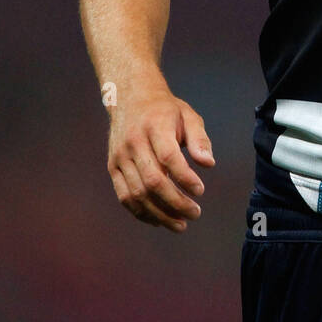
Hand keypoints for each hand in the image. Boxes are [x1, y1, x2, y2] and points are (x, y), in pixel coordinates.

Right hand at [106, 84, 214, 231]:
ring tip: (181, 224)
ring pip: (137, 193)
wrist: (129, 98)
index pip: (168, 157)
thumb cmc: (165, 109)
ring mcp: (120, 157)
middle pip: (153, 180)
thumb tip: (208, 164)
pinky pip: (124, 196)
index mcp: (154, 126)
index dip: (184, 178)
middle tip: (195, 213)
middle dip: (176, 202)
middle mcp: (133, 142)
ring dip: (160, 213)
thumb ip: (200, 139)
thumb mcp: (188, 115)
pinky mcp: (113, 167)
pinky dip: (141, 213)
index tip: (200, 191)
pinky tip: (159, 220)